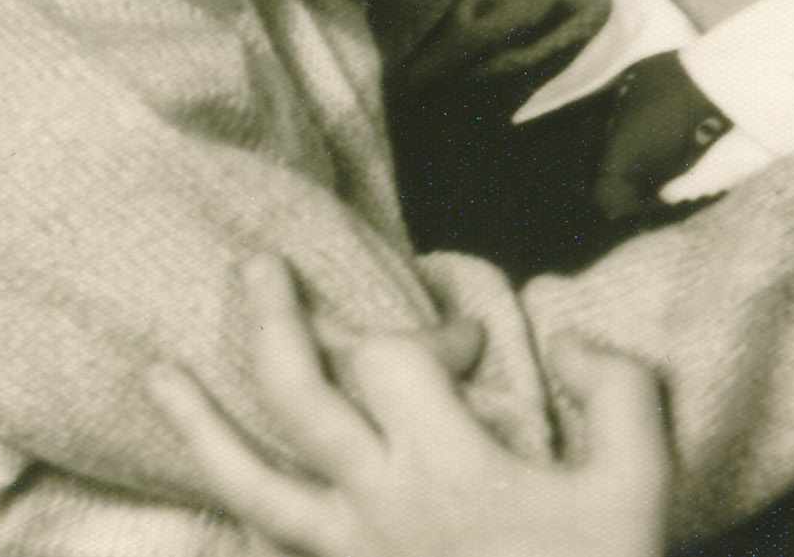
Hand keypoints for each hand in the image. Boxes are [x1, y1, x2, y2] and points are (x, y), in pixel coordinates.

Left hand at [146, 255, 670, 556]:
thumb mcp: (639, 486)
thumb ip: (617, 391)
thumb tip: (569, 342)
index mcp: (450, 468)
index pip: (397, 359)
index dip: (430, 328)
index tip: (470, 345)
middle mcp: (382, 507)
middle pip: (299, 396)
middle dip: (275, 322)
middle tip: (256, 266)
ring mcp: (353, 555)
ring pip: (251, 484)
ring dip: (200, 424)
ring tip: (155, 375)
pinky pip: (271, 544)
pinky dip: (231, 509)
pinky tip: (205, 480)